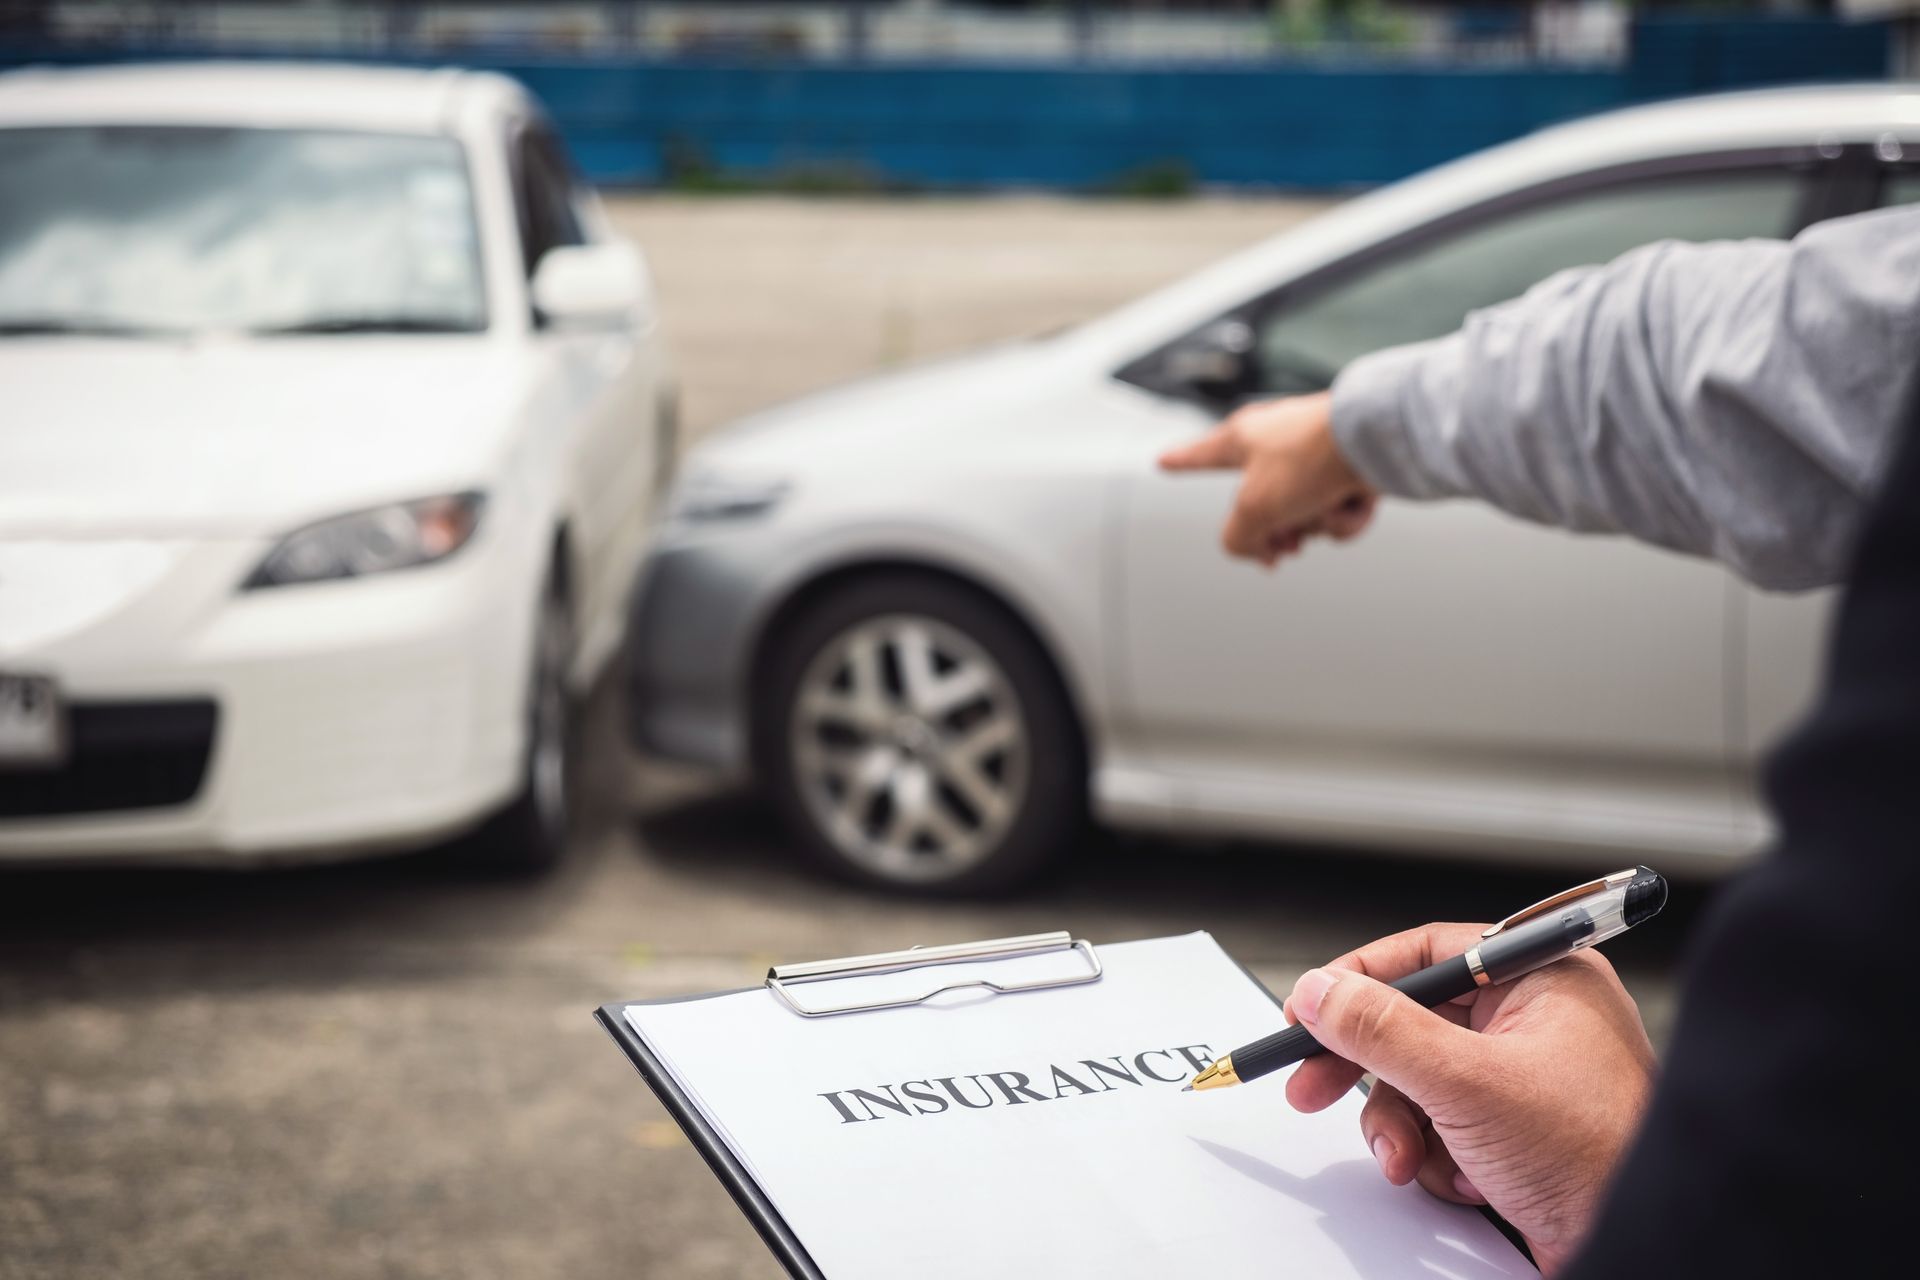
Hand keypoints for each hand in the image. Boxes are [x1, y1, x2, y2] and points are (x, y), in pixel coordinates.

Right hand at [1157, 392, 1378, 567]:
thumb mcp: (1253, 509)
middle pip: (1260, 507)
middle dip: (1275, 533)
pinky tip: (1354, 503)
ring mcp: (1316, 457)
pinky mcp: (1350, 468)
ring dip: (1314, 527)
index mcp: (1243, 440)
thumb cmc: (1311, 459)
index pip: (1201, 456)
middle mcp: (1277, 444)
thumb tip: (1255, 548)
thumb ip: (1236, 538)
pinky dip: (1346, 517)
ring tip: (1324, 515)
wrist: (1378, 442)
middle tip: (1283, 550)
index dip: (1181, 462)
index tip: (1164, 461)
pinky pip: (1337, 511)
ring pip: (1302, 514)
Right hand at [1283, 924, 1655, 1274]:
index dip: (1360, 979)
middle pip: (1415, 1021)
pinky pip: (1443, 1125)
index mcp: (1543, 977)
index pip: (1430, 952)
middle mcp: (1536, 1018)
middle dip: (1368, 1068)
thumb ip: (1381, 1031)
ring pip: (1420, 1080)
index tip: (1309, 1007)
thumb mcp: (1467, 1083)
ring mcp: (1527, 1078)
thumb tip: (1319, 990)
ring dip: (1403, 1126)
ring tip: (1412, 1159)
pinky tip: (1464, 1179)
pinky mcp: (1519, 1131)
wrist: (1647, 1247)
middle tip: (1312, 1086)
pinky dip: (1437, 1156)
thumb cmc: (1597, 1157)